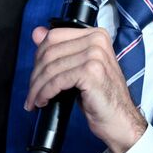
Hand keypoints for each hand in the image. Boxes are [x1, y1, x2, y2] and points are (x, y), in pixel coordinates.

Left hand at [25, 26, 146, 152]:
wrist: (120, 120)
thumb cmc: (102, 97)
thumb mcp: (79, 68)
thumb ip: (61, 49)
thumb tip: (36, 33)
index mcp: (96, 35)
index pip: (54, 36)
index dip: (39, 56)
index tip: (35, 74)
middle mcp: (97, 40)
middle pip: (50, 52)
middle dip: (36, 75)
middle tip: (32, 92)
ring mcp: (95, 55)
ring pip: (51, 68)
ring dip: (38, 87)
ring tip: (35, 100)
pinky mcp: (91, 72)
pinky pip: (57, 80)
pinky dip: (45, 92)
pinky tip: (43, 101)